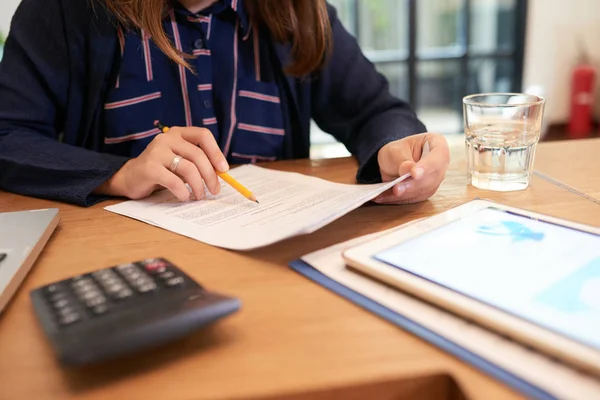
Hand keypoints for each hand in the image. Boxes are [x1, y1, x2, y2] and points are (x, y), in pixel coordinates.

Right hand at [95, 127, 228, 201]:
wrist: (131, 177)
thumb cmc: (162, 170)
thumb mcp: (181, 161)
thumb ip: (198, 162)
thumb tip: (222, 173)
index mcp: (178, 134)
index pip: (203, 135)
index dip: (216, 152)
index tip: (224, 170)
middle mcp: (167, 138)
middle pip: (198, 155)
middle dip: (210, 175)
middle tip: (215, 190)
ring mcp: (157, 151)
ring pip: (188, 168)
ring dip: (198, 185)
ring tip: (199, 196)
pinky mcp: (149, 168)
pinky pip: (174, 181)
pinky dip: (183, 192)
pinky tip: (184, 197)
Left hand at [374, 133, 449, 203]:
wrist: (392, 161)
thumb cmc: (398, 151)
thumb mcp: (396, 150)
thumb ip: (403, 159)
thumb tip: (408, 169)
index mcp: (438, 144)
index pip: (438, 156)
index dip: (427, 166)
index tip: (414, 174)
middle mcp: (441, 164)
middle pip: (432, 177)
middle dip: (413, 184)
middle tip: (397, 188)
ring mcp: (435, 179)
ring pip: (425, 190)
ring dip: (406, 194)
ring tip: (390, 193)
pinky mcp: (426, 192)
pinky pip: (415, 198)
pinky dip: (399, 199)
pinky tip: (385, 197)